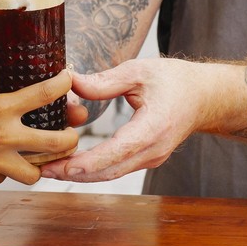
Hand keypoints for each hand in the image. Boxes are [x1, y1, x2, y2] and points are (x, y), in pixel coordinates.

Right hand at [0, 46, 79, 190]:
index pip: (43, 94)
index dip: (63, 84)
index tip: (68, 80)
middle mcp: (4, 137)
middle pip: (56, 143)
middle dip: (71, 138)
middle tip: (71, 132)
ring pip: (36, 172)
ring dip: (42, 164)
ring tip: (42, 156)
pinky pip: (6, 177)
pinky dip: (8, 170)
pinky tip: (3, 161)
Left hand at [39, 57, 217, 182]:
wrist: (204, 97)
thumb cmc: (174, 81)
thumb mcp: (139, 71)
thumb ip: (105, 80)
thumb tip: (71, 82)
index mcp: (153, 128)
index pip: (116, 152)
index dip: (87, 162)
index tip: (61, 166)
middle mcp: (153, 150)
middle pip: (109, 171)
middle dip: (73, 174)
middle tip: (42, 170)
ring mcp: (151, 158)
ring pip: (111, 174)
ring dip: (79, 174)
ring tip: (47, 169)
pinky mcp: (145, 159)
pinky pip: (116, 168)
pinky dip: (92, 169)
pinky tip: (68, 164)